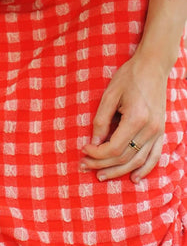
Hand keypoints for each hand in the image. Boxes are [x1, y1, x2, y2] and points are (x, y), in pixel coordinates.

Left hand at [81, 54, 166, 181]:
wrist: (153, 66)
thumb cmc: (129, 77)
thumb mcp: (109, 95)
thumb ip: (100, 120)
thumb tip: (93, 143)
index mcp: (136, 119)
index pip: (114, 148)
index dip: (96, 153)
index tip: (83, 149)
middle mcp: (150, 129)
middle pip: (124, 157)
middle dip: (102, 164)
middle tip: (85, 166)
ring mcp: (158, 132)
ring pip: (138, 161)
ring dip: (119, 171)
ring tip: (101, 176)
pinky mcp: (161, 131)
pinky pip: (155, 157)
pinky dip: (145, 169)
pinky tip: (134, 179)